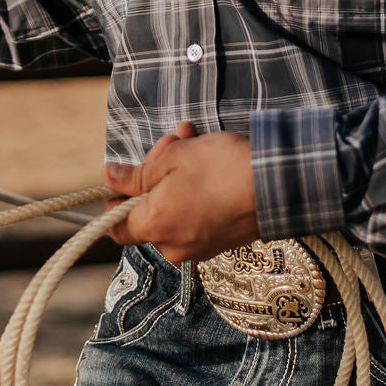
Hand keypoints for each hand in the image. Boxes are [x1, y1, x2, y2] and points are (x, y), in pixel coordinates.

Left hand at [103, 121, 258, 263]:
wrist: (277, 185)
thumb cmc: (220, 168)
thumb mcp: (170, 159)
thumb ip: (134, 175)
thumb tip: (108, 177)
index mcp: (155, 227)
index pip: (116, 228)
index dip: (116, 200)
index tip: (127, 175)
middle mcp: (174, 246)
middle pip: (148, 210)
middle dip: (155, 172)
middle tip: (172, 140)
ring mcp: (200, 247)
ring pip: (173, 207)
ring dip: (177, 173)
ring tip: (192, 138)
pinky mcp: (221, 241)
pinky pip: (195, 216)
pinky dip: (196, 190)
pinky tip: (208, 157)